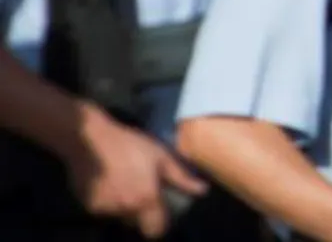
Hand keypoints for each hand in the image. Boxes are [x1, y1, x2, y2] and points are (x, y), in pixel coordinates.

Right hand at [62, 105, 206, 238]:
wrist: (91, 140)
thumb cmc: (130, 146)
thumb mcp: (161, 157)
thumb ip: (181, 178)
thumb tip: (203, 191)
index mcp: (146, 200)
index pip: (155, 231)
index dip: (160, 225)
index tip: (161, 213)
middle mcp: (125, 210)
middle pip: (136, 224)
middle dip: (141, 213)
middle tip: (142, 193)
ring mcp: (104, 210)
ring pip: (120, 217)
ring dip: (124, 207)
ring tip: (125, 184)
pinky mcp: (87, 206)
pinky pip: (103, 210)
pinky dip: (108, 202)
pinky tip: (110, 183)